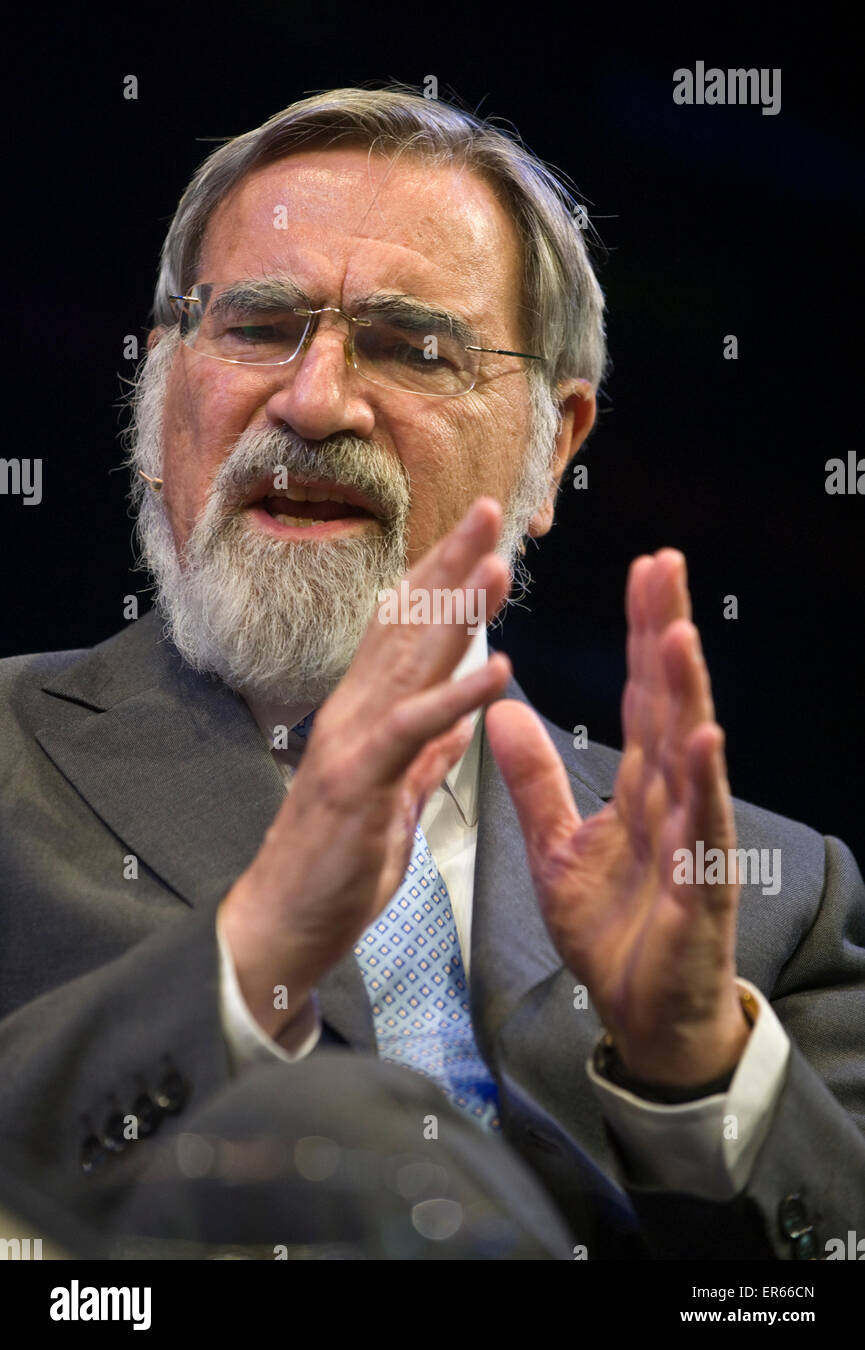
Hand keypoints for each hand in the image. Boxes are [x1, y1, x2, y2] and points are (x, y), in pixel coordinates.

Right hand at [219, 497, 511, 1040]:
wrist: (280, 927)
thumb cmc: (335, 868)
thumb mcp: (395, 804)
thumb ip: (425, 759)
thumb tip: (458, 725)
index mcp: (367, 716)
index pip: (407, 634)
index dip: (445, 583)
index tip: (485, 545)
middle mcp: (354, 713)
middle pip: (408, 625)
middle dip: (451, 565)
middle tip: (491, 510)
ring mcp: (352, 741)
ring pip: (410, 661)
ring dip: (457, 610)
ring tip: (499, 564)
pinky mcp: (357, 780)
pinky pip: (413, 729)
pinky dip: (456, 697)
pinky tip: (499, 669)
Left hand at [485, 549, 749, 1087]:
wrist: (641, 1013)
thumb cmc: (614, 929)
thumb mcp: (554, 845)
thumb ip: (535, 778)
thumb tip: (505, 711)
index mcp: (638, 784)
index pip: (638, 695)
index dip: (638, 633)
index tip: (641, 572)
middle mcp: (671, 796)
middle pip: (667, 703)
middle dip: (664, 633)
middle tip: (665, 566)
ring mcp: (689, 836)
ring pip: (689, 752)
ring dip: (684, 692)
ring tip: (676, 631)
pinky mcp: (698, 884)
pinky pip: (700, 826)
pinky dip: (702, 780)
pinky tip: (702, 735)